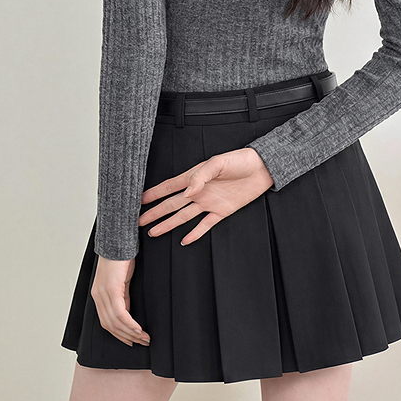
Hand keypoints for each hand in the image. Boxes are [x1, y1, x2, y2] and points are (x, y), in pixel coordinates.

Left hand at [91, 255, 149, 346]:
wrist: (117, 241)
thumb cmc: (120, 257)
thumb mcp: (120, 280)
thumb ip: (121, 296)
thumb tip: (127, 311)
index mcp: (99, 295)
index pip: (107, 322)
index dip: (119, 334)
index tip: (131, 340)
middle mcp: (98, 296)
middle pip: (111, 325)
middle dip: (127, 337)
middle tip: (142, 342)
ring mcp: (103, 293)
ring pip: (116, 322)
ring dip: (131, 333)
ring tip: (144, 338)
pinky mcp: (111, 289)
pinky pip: (120, 313)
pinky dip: (130, 324)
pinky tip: (139, 329)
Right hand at [138, 147, 274, 244]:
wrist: (261, 169)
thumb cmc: (240, 160)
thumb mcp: (218, 163)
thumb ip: (200, 176)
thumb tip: (186, 192)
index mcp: (195, 177)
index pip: (169, 187)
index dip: (154, 193)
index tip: (139, 200)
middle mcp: (199, 191)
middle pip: (172, 204)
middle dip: (155, 212)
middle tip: (139, 220)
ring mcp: (208, 202)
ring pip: (183, 216)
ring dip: (168, 224)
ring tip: (153, 231)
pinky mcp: (221, 211)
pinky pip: (205, 225)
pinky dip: (194, 233)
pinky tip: (184, 240)